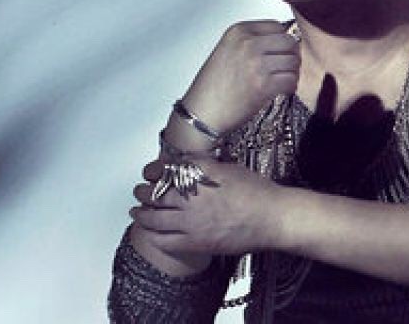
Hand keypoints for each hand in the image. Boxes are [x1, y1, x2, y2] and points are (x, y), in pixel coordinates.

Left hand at [130, 158, 283, 258]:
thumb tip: (187, 165)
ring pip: (154, 219)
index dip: (152, 170)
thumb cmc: (256, 190)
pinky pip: (166, 241)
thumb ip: (205, 166)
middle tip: (139, 191)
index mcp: (200, 174)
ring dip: (142, 214)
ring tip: (137, 211)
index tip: (149, 171)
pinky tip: (151, 233)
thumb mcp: (229, 167)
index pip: (165, 169)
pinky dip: (154, 236)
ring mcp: (192, 221)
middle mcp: (192, 196)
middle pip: (155, 194)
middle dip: (143, 192)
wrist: (271, 216)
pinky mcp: (197, 242)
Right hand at [181, 20, 299, 133]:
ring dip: (292, 72)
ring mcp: (256, 63)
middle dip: (291, 55)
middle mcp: (248, 43)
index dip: (282, 40)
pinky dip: (290, 86)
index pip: (276, 26)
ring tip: (282, 79)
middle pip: (289, 42)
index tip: (280, 51)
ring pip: (293, 61)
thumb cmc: (212, 86)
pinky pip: (291, 80)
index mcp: (238, 31)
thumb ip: (250, 41)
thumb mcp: (226, 50)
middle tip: (286, 66)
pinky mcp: (264, 84)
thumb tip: (280, 41)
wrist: (202, 113)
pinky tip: (281, 90)